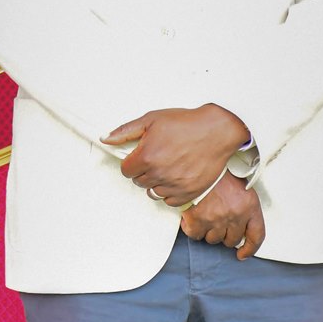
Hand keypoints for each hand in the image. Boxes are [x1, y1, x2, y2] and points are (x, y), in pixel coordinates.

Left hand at [104, 104, 248, 205]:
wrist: (216, 131)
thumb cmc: (186, 124)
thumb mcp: (151, 120)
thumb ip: (125, 132)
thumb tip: (106, 138)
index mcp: (147, 156)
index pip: (126, 170)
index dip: (131, 162)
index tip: (138, 157)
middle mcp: (159, 173)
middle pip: (138, 181)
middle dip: (143, 171)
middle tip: (156, 158)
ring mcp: (175, 185)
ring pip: (153, 192)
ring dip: (155, 182)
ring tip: (166, 167)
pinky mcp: (189, 193)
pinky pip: (170, 201)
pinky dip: (170, 192)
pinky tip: (175, 178)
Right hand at [179, 173, 264, 259]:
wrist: (197, 160)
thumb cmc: (218, 173)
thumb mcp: (239, 186)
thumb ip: (243, 207)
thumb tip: (240, 227)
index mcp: (250, 206)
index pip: (256, 236)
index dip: (250, 249)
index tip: (242, 254)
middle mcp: (236, 215)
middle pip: (232, 239)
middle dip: (224, 235)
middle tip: (216, 224)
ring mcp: (217, 219)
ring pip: (213, 239)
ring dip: (208, 231)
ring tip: (203, 217)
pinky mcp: (198, 219)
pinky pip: (195, 234)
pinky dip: (192, 229)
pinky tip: (191, 218)